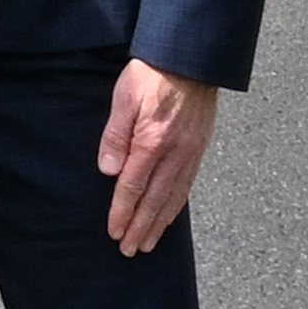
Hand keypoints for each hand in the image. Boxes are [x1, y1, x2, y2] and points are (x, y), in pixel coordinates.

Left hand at [98, 60, 221, 255]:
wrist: (190, 58)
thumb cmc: (153, 73)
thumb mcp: (124, 97)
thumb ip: (115, 136)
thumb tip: (109, 171)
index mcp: (153, 141)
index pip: (133, 186)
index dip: (122, 212)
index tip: (115, 232)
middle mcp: (175, 152)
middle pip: (155, 200)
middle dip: (141, 228)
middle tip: (130, 249)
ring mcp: (190, 152)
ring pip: (173, 197)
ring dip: (159, 223)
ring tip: (149, 242)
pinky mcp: (198, 148)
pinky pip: (187, 185)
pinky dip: (176, 205)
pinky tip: (169, 215)